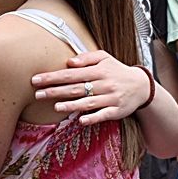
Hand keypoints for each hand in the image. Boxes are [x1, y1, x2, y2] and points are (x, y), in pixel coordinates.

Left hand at [31, 50, 150, 125]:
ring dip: (71, 105)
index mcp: (98, 70)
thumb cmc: (117, 70)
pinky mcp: (116, 111)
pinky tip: (80, 120)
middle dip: (55, 91)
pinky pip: (103, 115)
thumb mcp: (104, 58)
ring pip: (88, 102)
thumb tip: (69, 62)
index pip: (71, 74)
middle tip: (37, 94)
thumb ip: (86, 58)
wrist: (141, 86)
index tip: (36, 79)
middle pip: (76, 88)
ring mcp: (110, 98)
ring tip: (55, 106)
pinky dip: (92, 118)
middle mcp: (104, 84)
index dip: (53, 77)